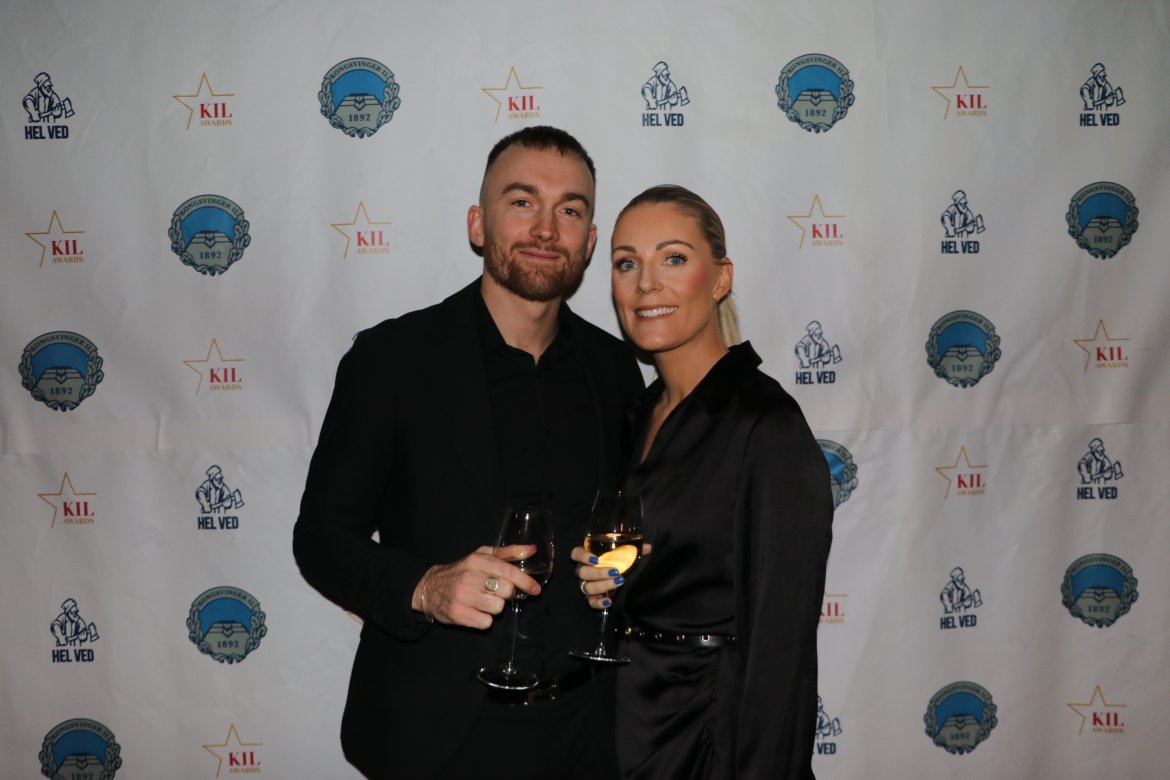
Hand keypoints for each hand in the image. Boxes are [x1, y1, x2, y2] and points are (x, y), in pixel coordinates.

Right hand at [413, 545, 539, 629]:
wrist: (430, 588)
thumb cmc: (462, 571)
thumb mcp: (481, 556)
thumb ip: (508, 553)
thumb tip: (532, 550)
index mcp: (477, 561)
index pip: (508, 571)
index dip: (525, 581)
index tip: (536, 589)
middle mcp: (469, 577)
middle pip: (506, 591)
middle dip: (506, 594)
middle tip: (496, 592)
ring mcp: (463, 596)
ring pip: (498, 608)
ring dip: (495, 607)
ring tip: (483, 601)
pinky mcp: (458, 614)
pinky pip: (486, 622)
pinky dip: (485, 619)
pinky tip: (476, 611)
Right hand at [571, 543, 651, 609]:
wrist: (616, 576)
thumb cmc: (616, 562)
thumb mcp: (624, 555)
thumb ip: (633, 550)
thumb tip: (648, 547)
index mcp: (588, 556)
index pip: (576, 554)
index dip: (582, 556)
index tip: (596, 559)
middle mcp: (583, 570)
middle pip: (582, 572)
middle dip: (598, 572)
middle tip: (615, 571)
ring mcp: (585, 585)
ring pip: (586, 587)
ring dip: (602, 585)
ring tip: (619, 581)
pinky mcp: (591, 598)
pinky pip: (590, 602)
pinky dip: (599, 603)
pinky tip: (609, 601)